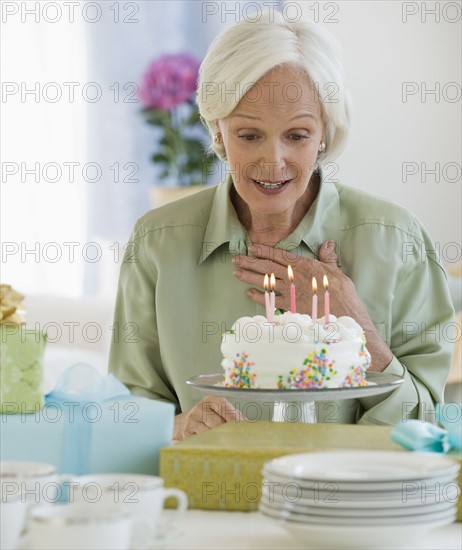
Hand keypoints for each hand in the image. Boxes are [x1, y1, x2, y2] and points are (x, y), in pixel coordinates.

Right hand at [173, 395, 244, 440]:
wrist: (181, 424)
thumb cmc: (206, 418)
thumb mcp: (218, 411)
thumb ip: (234, 416)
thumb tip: (249, 425)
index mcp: (211, 400)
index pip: (224, 407)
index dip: (235, 419)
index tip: (244, 429)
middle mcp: (200, 408)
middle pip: (218, 423)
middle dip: (229, 432)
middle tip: (239, 441)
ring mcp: (192, 421)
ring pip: (210, 433)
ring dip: (220, 440)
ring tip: (228, 446)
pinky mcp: (186, 434)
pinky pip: (202, 441)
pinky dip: (210, 445)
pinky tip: (215, 448)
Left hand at [232, 241, 392, 370]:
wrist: (343, 317)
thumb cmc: (343, 295)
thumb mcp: (337, 272)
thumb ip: (328, 258)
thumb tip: (328, 243)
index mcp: (304, 266)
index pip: (280, 256)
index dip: (264, 250)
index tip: (251, 247)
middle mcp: (293, 278)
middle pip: (267, 267)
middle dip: (250, 262)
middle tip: (236, 259)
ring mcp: (290, 293)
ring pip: (264, 282)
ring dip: (249, 277)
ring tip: (236, 272)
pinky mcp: (288, 308)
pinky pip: (269, 301)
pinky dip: (258, 297)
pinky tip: (249, 293)